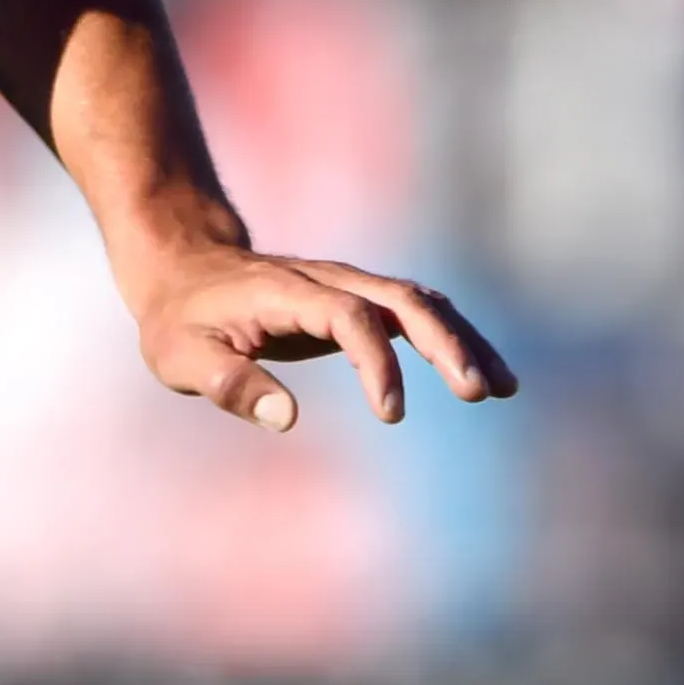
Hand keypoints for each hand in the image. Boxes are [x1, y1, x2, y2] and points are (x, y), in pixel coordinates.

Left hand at [134, 245, 517, 433]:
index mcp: (289, 292)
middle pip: (403, 300)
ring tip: (502, 388)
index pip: (350, 317)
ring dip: (463, 342)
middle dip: (446, 344)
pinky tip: (487, 375)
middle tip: (479, 392)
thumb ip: (231, 384)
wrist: (184, 266)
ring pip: (422, 304)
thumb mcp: (182, 357)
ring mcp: (349, 287)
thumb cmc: (181, 319)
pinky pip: (417, 315)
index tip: (392, 414)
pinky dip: (455, 340)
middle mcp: (329, 281)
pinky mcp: (359, 301)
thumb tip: (285, 418)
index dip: (377, 361)